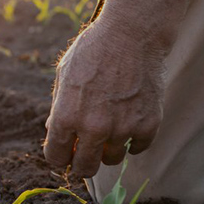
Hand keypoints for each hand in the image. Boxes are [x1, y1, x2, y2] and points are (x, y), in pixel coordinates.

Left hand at [44, 17, 164, 178]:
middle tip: (88, 153)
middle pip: (85, 169)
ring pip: (113, 159)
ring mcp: (123, 128)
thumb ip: (59, 108)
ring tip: (112, 128)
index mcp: (67, 116)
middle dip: (83, 163)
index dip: (60, 156)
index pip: (56, 158)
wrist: (132, 34)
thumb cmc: (94, 50)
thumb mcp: (64, 75)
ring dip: (110, 148)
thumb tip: (54, 133)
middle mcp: (94, 128)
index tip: (67, 151)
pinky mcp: (148, 125)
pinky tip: (131, 122)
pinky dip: (134, 140)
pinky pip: (138, 148)